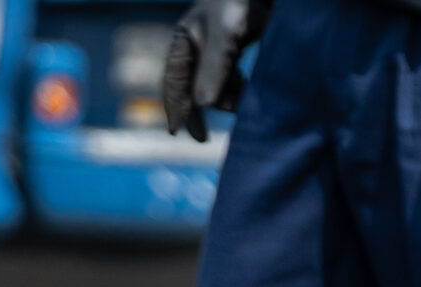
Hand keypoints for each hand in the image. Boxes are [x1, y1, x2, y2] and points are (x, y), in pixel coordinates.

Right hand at [163, 0, 272, 141]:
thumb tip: (203, 105)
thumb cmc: (236, 3)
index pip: (173, 81)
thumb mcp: (224, 36)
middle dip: (197, 112)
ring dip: (225, 100)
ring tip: (240, 105)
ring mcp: (215, 55)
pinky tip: (246, 93)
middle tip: (201, 139)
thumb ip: (214, 69)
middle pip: (191, 90)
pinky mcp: (233, 56)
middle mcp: (195, 51)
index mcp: (183, 43)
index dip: (173, 106)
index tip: (174, 131)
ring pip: (214, 88)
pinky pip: (230, 83)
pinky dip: (236, 91)